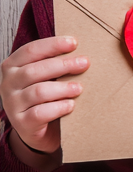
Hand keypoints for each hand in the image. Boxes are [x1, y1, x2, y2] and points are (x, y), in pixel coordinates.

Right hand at [0, 36, 88, 170]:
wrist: (38, 129)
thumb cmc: (46, 95)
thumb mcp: (47, 76)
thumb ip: (55, 62)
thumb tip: (81, 51)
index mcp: (12, 67)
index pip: (30, 51)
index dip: (52, 45)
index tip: (74, 43)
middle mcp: (8, 84)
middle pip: (34, 71)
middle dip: (62, 65)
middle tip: (84, 63)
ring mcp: (13, 104)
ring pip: (38, 92)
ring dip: (62, 88)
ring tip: (79, 88)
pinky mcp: (21, 123)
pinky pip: (39, 113)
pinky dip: (58, 107)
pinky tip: (71, 105)